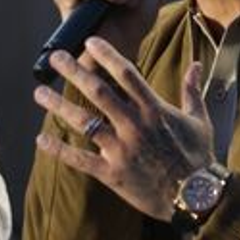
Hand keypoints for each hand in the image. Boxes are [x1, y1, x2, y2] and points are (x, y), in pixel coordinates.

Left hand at [33, 37, 215, 221]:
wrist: (197, 198)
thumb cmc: (199, 157)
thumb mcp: (199, 120)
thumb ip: (192, 90)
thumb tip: (197, 64)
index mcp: (154, 110)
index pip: (127, 74)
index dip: (107, 55)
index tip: (89, 41)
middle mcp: (135, 125)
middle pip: (99, 92)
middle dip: (75, 72)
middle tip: (56, 57)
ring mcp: (122, 150)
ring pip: (84, 122)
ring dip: (59, 106)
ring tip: (40, 93)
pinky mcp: (113, 173)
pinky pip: (80, 160)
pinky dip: (59, 149)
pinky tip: (41, 139)